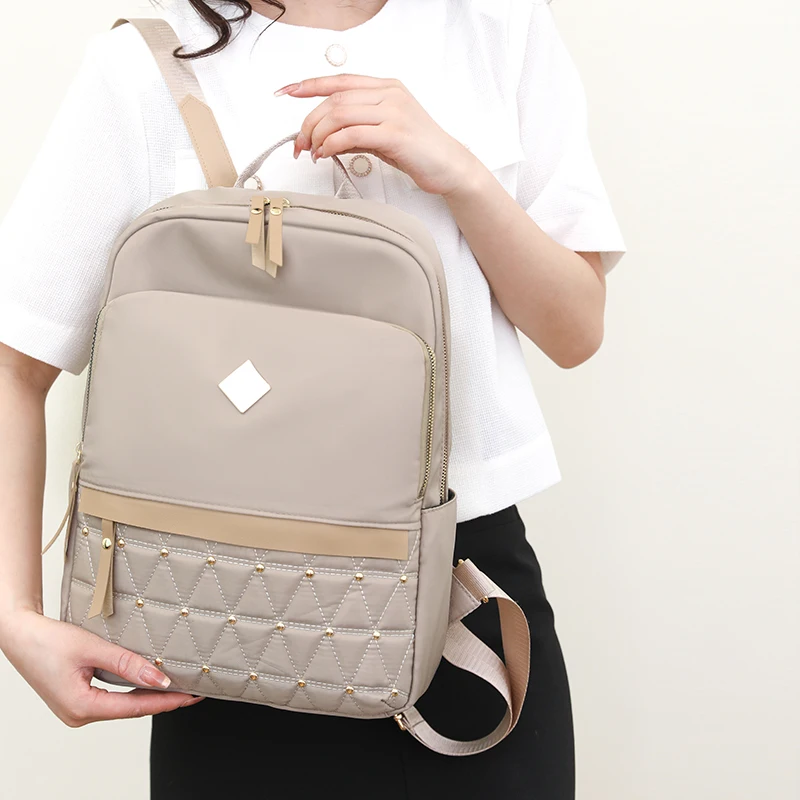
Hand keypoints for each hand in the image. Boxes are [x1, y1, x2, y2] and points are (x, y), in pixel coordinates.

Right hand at [0, 610, 202, 726]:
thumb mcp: (93, 648)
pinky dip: (133, 692)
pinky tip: (149, 683)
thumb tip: (160, 679)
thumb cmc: (48, 640)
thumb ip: (128, 663)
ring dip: (149, 696)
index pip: (136, 708)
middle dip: (163, 701)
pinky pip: (112, 699)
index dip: (167, 702)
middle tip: (194, 691)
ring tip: (178, 687)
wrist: (19, 635)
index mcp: (82, 707)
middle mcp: (79, 715)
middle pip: (131, 710)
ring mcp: (77, 709)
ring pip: (122, 705)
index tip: (191, 696)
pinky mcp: (77, 700)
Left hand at [275, 74, 479, 197]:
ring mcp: (393, 112)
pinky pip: (351, 133)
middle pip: (335, 99)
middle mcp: (389, 94)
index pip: (340, 80)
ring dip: (318, 134)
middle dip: (309, 121)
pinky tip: (325, 154)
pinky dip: (331, 144)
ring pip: (340, 114)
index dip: (309, 84)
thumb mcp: (384, 135)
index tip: (287, 91)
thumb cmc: (420, 152)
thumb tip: (326, 138)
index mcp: (386, 88)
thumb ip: (358, 130)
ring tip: (312, 151)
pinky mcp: (395, 133)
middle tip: (299, 142)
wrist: (450, 166)